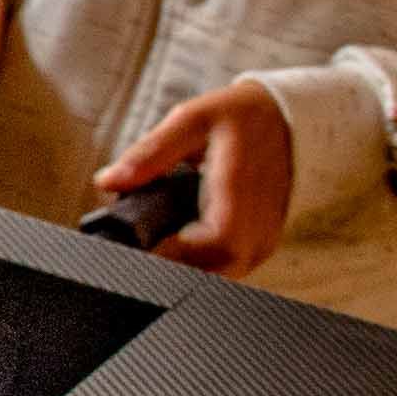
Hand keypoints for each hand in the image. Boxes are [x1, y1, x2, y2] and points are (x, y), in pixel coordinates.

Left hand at [98, 82, 299, 275]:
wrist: (289, 122)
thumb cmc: (241, 117)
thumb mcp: (192, 119)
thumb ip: (150, 152)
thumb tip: (108, 180)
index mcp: (242, 191)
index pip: (215, 242)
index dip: (174, 254)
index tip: (135, 250)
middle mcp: (259, 225)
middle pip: (214, 271)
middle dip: (168, 267)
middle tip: (131, 252)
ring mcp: (263, 241)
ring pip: (219, 278)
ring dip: (182, 269)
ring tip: (149, 248)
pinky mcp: (260, 248)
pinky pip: (227, 271)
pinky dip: (199, 267)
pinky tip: (173, 249)